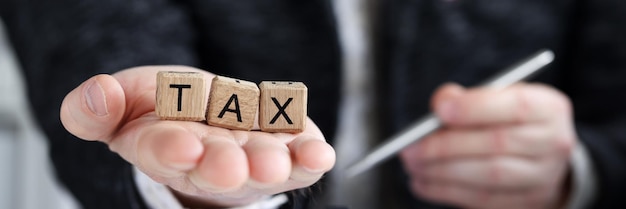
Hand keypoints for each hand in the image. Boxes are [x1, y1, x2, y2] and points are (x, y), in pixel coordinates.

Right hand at [59, 66, 334, 206]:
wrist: (210, 120)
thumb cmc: (167, 114)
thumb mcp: (124, 104)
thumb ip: (98, 107)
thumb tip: (95, 94)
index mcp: (166, 146)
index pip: (163, 151)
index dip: (171, 149)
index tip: (181, 146)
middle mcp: (211, 158)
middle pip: (217, 166)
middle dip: (223, 167)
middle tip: (229, 168)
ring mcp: (252, 154)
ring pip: (261, 163)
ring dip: (270, 163)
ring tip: (276, 163)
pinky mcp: (287, 144)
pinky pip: (300, 153)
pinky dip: (310, 156)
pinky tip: (319, 154)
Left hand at [400, 83, 575, 208]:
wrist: (543, 156)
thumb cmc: (510, 120)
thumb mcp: (498, 97)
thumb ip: (468, 97)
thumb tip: (439, 105)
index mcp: (548, 109)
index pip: (516, 106)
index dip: (475, 108)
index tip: (439, 111)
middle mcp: (553, 144)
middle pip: (497, 145)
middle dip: (447, 146)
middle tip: (411, 147)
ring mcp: (542, 178)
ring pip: (488, 177)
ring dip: (443, 172)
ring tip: (413, 165)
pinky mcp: (524, 203)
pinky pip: (482, 200)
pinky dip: (446, 191)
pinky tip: (422, 183)